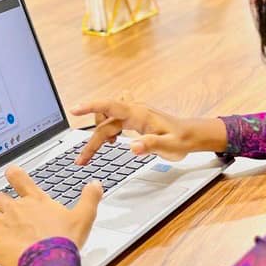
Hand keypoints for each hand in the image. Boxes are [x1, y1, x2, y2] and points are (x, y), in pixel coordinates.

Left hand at [0, 166, 102, 265]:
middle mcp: (14, 209)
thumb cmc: (66, 240)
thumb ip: (89, 198)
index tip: (10, 171)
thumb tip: (96, 184)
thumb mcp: (84, 216)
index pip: (21, 181)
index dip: (14, 175)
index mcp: (35, 202)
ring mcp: (0, 225)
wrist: (52, 258)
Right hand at [71, 96, 227, 164]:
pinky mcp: (134, 118)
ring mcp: (133, 113)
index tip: (74, 109)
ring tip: (99, 149)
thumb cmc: (182, 139)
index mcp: (139, 114)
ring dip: (98, 133)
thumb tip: (132, 147)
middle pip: (104, 122)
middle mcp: (134, 110)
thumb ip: (150, 145)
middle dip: (91, 140)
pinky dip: (107, 130)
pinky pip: (113, 121)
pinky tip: (111, 141)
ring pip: (106, 120)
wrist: (191, 134)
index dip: (91, 106)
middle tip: (82, 160)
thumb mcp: (169, 146)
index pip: (110, 106)